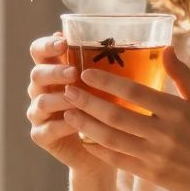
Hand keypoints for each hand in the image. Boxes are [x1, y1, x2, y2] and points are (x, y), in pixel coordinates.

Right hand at [26, 33, 111, 177]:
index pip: (40, 51)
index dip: (47, 45)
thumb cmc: (108, 108)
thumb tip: (153, 48)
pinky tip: (74, 122)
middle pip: (36, 74)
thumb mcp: (110, 84)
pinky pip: (47, 129)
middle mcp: (42, 89)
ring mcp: (39, 113)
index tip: (63, 42)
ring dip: (58, 98)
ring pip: (41, 102)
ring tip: (74, 96)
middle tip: (74, 72)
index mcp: (54, 70)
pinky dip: (61, 125)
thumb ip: (113, 66)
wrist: (102, 148)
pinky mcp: (42, 136)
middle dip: (54, 72)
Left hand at [62, 47, 189, 190]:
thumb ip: (182, 76)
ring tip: (67, 113)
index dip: (108, 82)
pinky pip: (118, 161)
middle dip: (87, 102)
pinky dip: (98, 150)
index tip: (86, 73)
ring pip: (112, 139)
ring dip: (86, 125)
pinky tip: (84, 138)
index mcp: (177, 111)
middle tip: (67, 91)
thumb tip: (166, 47)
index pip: (135, 92)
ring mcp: (156, 156)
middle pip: (116, 115)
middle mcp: (164, 134)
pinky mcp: (151, 175)